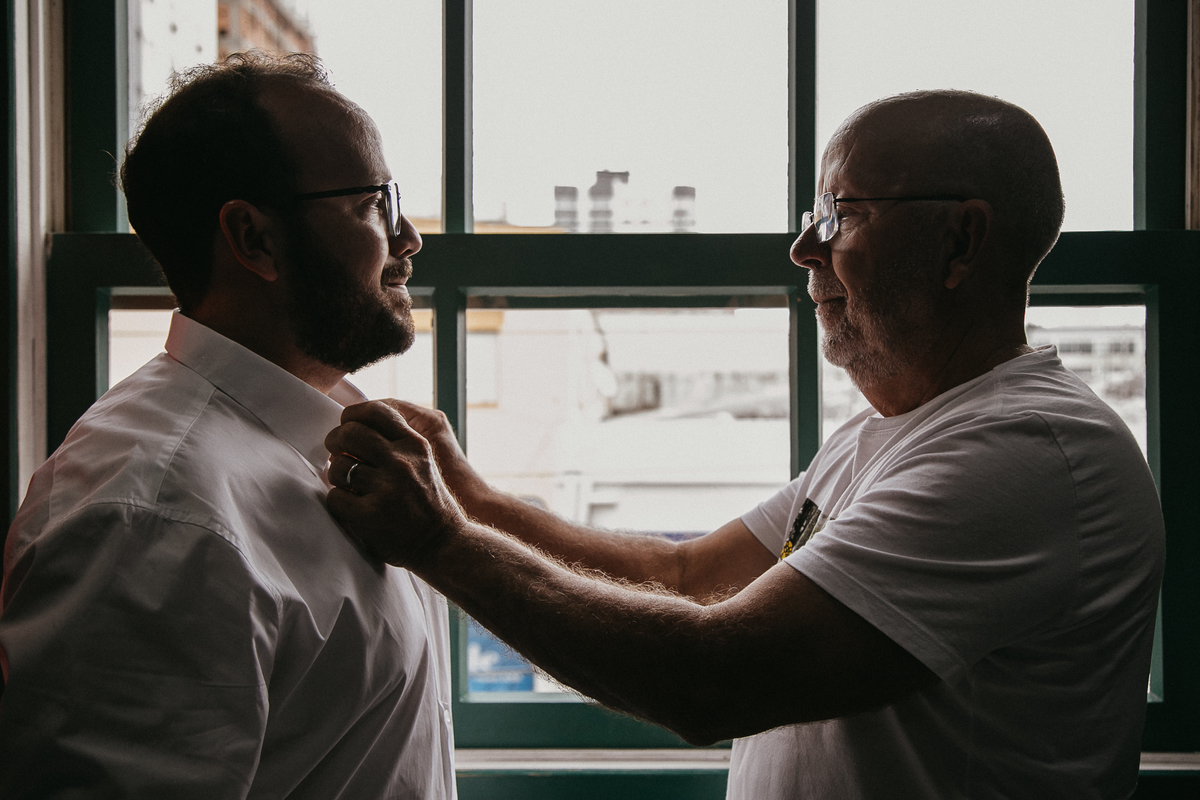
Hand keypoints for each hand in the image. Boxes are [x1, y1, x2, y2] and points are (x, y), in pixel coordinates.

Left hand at [325, 401, 467, 567]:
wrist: (443, 543)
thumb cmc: (428, 501)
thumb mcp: (422, 461)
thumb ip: (396, 441)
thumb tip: (353, 425)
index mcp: (414, 445)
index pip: (376, 411)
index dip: (352, 415)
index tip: (347, 424)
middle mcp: (401, 463)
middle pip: (349, 434)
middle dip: (335, 441)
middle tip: (335, 451)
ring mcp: (386, 489)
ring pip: (338, 467)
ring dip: (336, 475)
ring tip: (347, 484)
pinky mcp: (370, 515)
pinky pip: (335, 497)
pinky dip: (338, 501)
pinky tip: (350, 505)